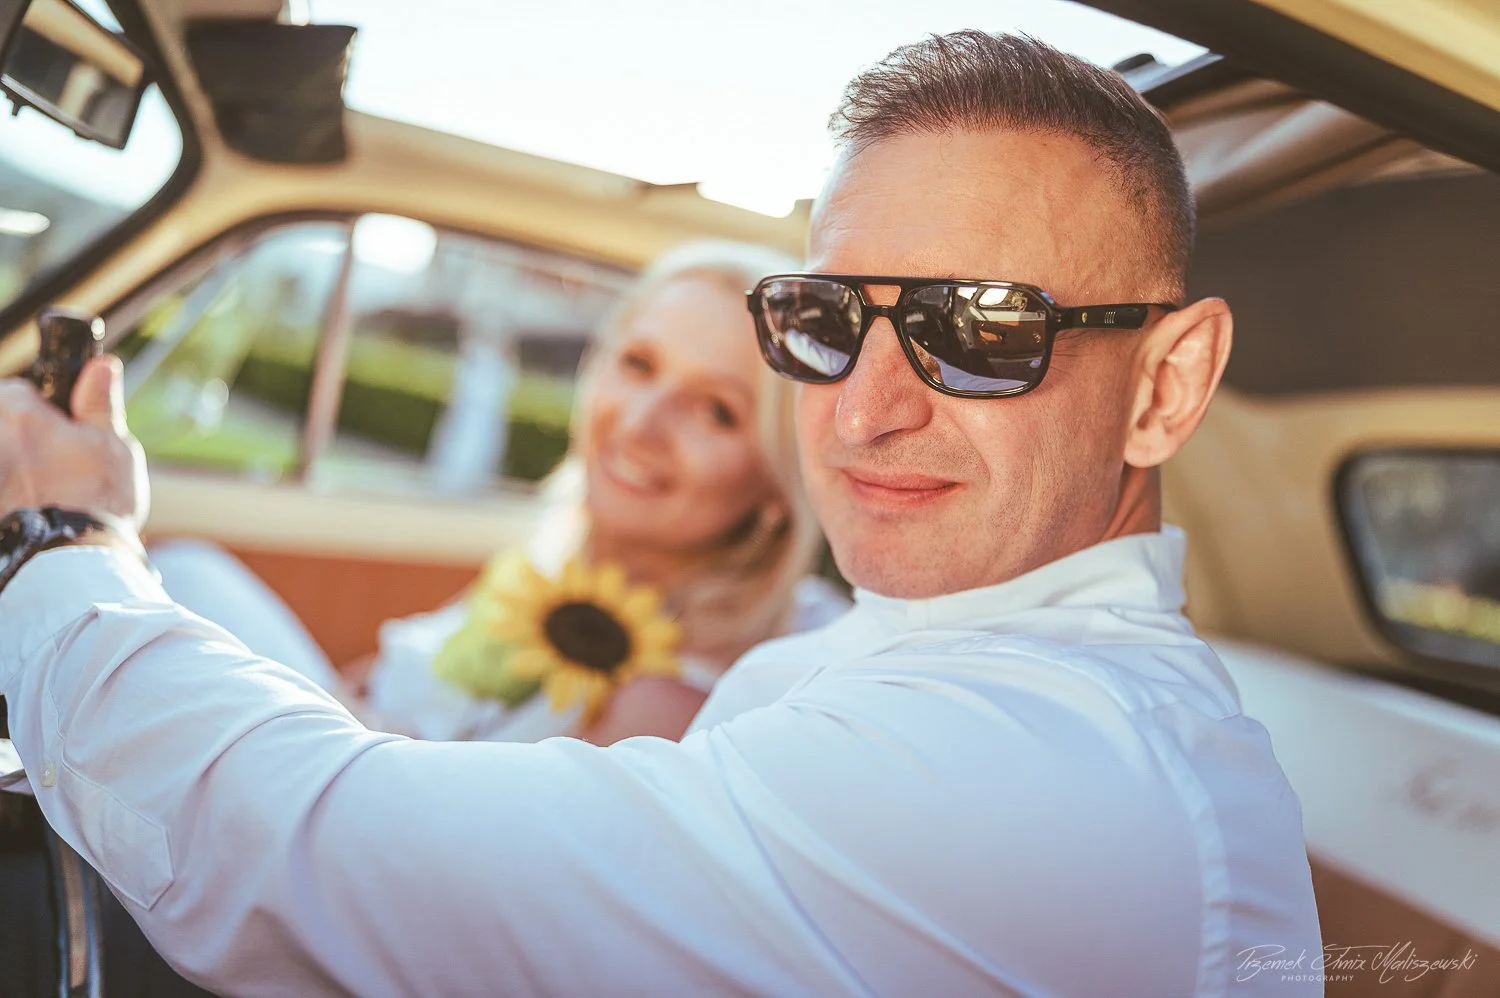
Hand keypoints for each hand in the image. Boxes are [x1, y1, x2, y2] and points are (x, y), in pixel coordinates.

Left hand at [0, 356, 148, 530]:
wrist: (71, 560)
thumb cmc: (96, 501)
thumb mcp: (112, 445)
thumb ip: (99, 403)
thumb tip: (101, 366)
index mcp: (19, 413)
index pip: (19, 391)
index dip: (43, 412)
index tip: (61, 432)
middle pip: (4, 425)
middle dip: (24, 440)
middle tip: (53, 469)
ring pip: (7, 457)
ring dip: (18, 470)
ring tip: (44, 496)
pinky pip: (5, 488)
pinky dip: (13, 497)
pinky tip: (29, 511)